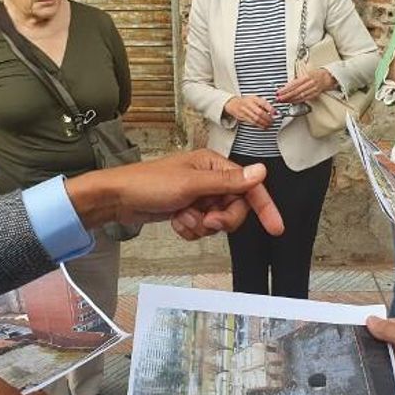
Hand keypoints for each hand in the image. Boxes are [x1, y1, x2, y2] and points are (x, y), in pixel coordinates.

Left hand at [65, 149, 284, 239]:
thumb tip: (261, 171)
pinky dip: (190, 229)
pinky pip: (202, 227)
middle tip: (206, 221)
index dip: (265, 207)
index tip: (276, 228)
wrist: (118, 199)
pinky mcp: (188, 209)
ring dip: (201, 226)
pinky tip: (176, 221)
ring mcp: (199, 196)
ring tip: (182, 217)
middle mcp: (210, 179)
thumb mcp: (191, 184)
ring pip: (219, 221)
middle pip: (236, 208)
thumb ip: (228, 181)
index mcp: (214, 165)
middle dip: (222, 220)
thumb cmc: (149, 184)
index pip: (249, 187)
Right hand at [223, 96, 275, 128]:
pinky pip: (252, 122)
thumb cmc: (246, 101)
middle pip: (260, 113)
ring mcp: (245, 111)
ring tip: (269, 125)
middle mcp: (249, 104)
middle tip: (272, 121)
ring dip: (264, 123)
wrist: (233, 103)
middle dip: (267, 118)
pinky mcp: (243, 117)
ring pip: (256, 119)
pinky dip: (259, 125)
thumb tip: (273, 111)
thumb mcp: (254, 98)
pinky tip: (263, 126)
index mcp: (253, 98)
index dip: (270, 109)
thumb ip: (263, 103)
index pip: (263, 103)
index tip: (275, 113)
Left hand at [276, 69, 337, 102]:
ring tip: (283, 101)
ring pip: (299, 96)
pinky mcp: (314, 94)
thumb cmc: (315, 74)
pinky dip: (297, 101)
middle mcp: (310, 83)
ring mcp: (312, 89)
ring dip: (290, 99)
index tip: (278, 92)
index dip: (285, 89)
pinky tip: (292, 102)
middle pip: (296, 91)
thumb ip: (296, 80)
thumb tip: (286, 86)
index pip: (293, 84)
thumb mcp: (305, 73)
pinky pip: (304, 98)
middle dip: (286, 96)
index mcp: (306, 76)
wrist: (327, 77)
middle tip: (279, 98)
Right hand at [366, 317, 394, 394]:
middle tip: (367, 341)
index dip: (380, 325)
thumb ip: (388, 329)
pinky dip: (383, 370)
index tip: (365, 326)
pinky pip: (387, 371)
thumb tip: (372, 321)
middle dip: (379, 342)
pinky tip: (380, 368)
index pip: (394, 324)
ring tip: (376, 356)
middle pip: (389, 340)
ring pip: (387, 356)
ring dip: (381, 357)